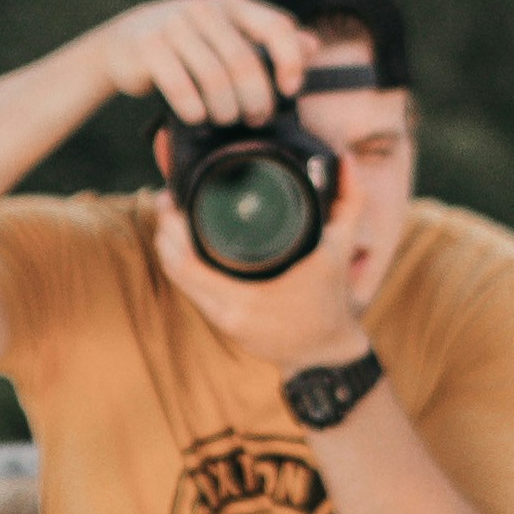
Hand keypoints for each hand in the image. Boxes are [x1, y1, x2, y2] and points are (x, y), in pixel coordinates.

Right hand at [94, 0, 325, 128]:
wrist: (124, 42)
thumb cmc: (189, 44)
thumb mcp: (229, 33)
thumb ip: (270, 39)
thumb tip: (312, 46)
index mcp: (233, 4)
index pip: (276, 26)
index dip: (291, 61)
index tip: (290, 89)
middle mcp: (204, 9)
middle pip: (246, 63)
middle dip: (256, 100)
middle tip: (256, 119)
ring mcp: (173, 26)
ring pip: (215, 80)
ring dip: (226, 110)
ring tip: (225, 119)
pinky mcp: (148, 47)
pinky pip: (182, 89)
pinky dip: (195, 111)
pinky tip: (197, 116)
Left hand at [153, 188, 385, 371]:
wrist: (327, 352)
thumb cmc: (331, 301)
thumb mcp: (341, 249)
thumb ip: (349, 203)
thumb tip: (346, 160)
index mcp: (249, 297)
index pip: (189, 264)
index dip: (173, 230)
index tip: (174, 197)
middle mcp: (229, 312)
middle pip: (176, 269)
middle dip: (165, 232)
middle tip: (166, 199)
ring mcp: (223, 321)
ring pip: (179, 282)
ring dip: (168, 249)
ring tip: (168, 216)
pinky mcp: (223, 325)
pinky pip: (192, 292)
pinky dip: (181, 268)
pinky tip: (178, 246)